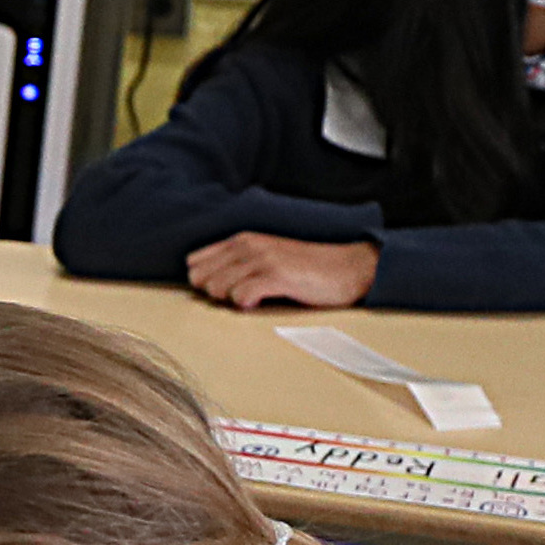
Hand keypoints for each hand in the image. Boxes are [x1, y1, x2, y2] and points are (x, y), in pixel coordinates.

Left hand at [185, 232, 380, 310]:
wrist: (349, 268)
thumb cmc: (306, 269)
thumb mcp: (266, 258)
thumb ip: (238, 266)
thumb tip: (206, 286)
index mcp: (242, 241)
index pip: (194, 263)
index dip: (203, 281)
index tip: (222, 292)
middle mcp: (249, 246)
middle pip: (201, 278)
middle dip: (214, 294)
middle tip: (239, 298)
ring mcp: (263, 259)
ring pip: (217, 287)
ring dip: (230, 300)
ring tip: (254, 299)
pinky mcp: (278, 276)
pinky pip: (242, 295)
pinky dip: (246, 304)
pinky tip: (260, 303)